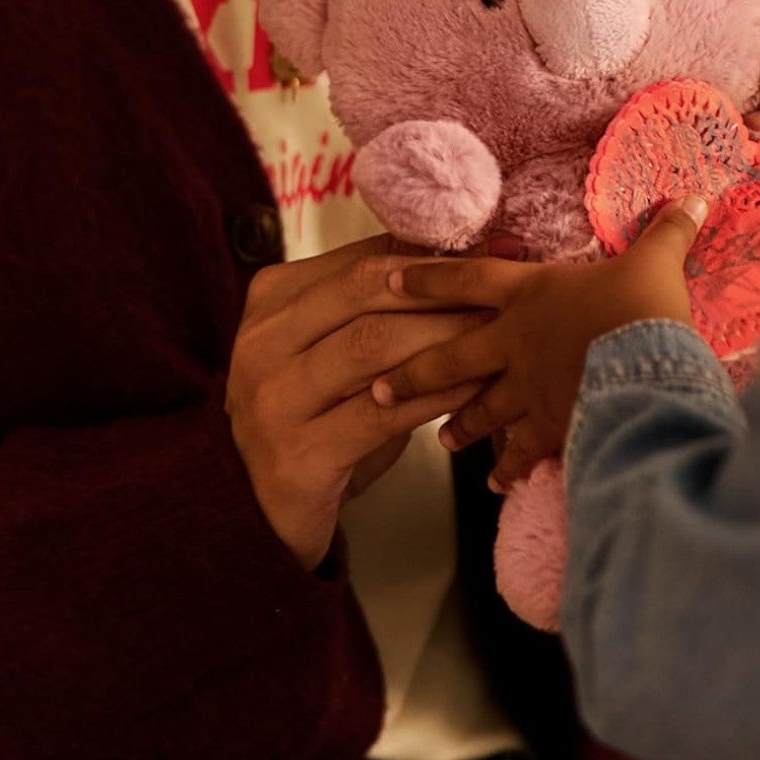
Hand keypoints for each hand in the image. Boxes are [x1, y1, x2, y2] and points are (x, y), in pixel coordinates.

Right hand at [226, 234, 487, 570]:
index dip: (432, 252)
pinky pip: (382, 412)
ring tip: (494, 333)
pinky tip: (476, 388)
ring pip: (372, 344)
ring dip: (444, 335)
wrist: (261, 509)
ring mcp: (271, 399)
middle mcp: (260, 341)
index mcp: (271, 299)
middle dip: (440, 287)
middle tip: (499, 292)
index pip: (361, 258)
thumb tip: (468, 255)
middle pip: (364, 290)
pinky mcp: (296, 455)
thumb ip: (384, 305)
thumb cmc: (319, 416)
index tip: (492, 249)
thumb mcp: (340, 350)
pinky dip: (436, 394)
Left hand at [370, 197, 707, 487]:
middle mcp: (517, 342)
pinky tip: (500, 484)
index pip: (467, 279)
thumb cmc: (643, 306)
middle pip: (453, 355)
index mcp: (531, 293)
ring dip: (460, 423)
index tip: (385, 280)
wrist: (649, 368)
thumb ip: (668, 232)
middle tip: (382, 383)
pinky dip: (512, 468)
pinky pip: (524, 451)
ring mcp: (529, 389)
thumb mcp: (656, 261)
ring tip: (441, 440)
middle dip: (416, 370)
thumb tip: (695, 197)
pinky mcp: (551, 428)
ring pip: (481, 408)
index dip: (426, 277)